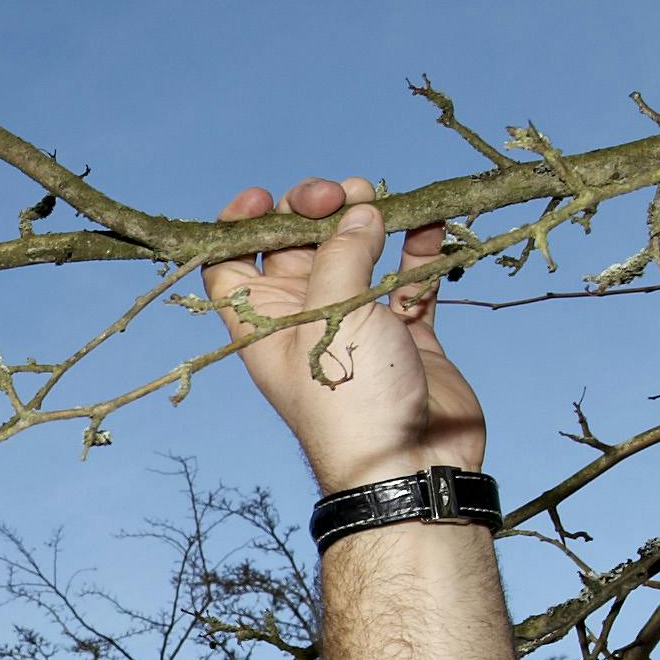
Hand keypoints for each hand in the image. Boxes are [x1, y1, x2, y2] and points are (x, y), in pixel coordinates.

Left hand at [209, 175, 481, 494]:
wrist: (409, 466)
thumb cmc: (350, 399)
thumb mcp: (331, 315)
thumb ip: (342, 253)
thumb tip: (360, 209)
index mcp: (264, 323)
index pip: (232, 265)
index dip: (240, 227)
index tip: (266, 198)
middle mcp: (305, 320)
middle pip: (297, 249)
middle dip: (316, 211)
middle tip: (343, 193)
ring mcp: (358, 325)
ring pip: (356, 256)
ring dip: (367, 223)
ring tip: (382, 200)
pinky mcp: (405, 333)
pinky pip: (407, 278)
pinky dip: (416, 249)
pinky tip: (428, 225)